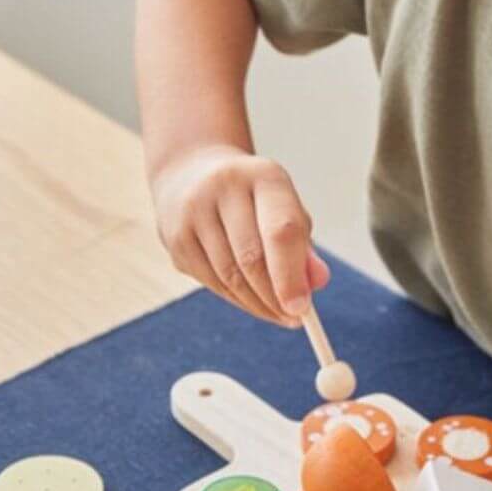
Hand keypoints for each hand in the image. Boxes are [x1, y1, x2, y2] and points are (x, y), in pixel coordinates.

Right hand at [151, 145, 329, 325]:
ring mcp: (193, 212)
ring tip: (277, 313)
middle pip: (251, 258)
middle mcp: (223, 188)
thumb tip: (317, 282)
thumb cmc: (251, 198)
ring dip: (256, 304)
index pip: (281, 231)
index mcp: (263, 176)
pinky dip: (235, 299)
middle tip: (293, 319)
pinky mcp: (174, 237)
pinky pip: (211, 281)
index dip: (292, 276)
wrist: (191, 172)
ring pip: (228, 276)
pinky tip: (252, 302)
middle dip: (274, 297)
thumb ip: (303, 246)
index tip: (302, 309)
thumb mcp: (284, 208)